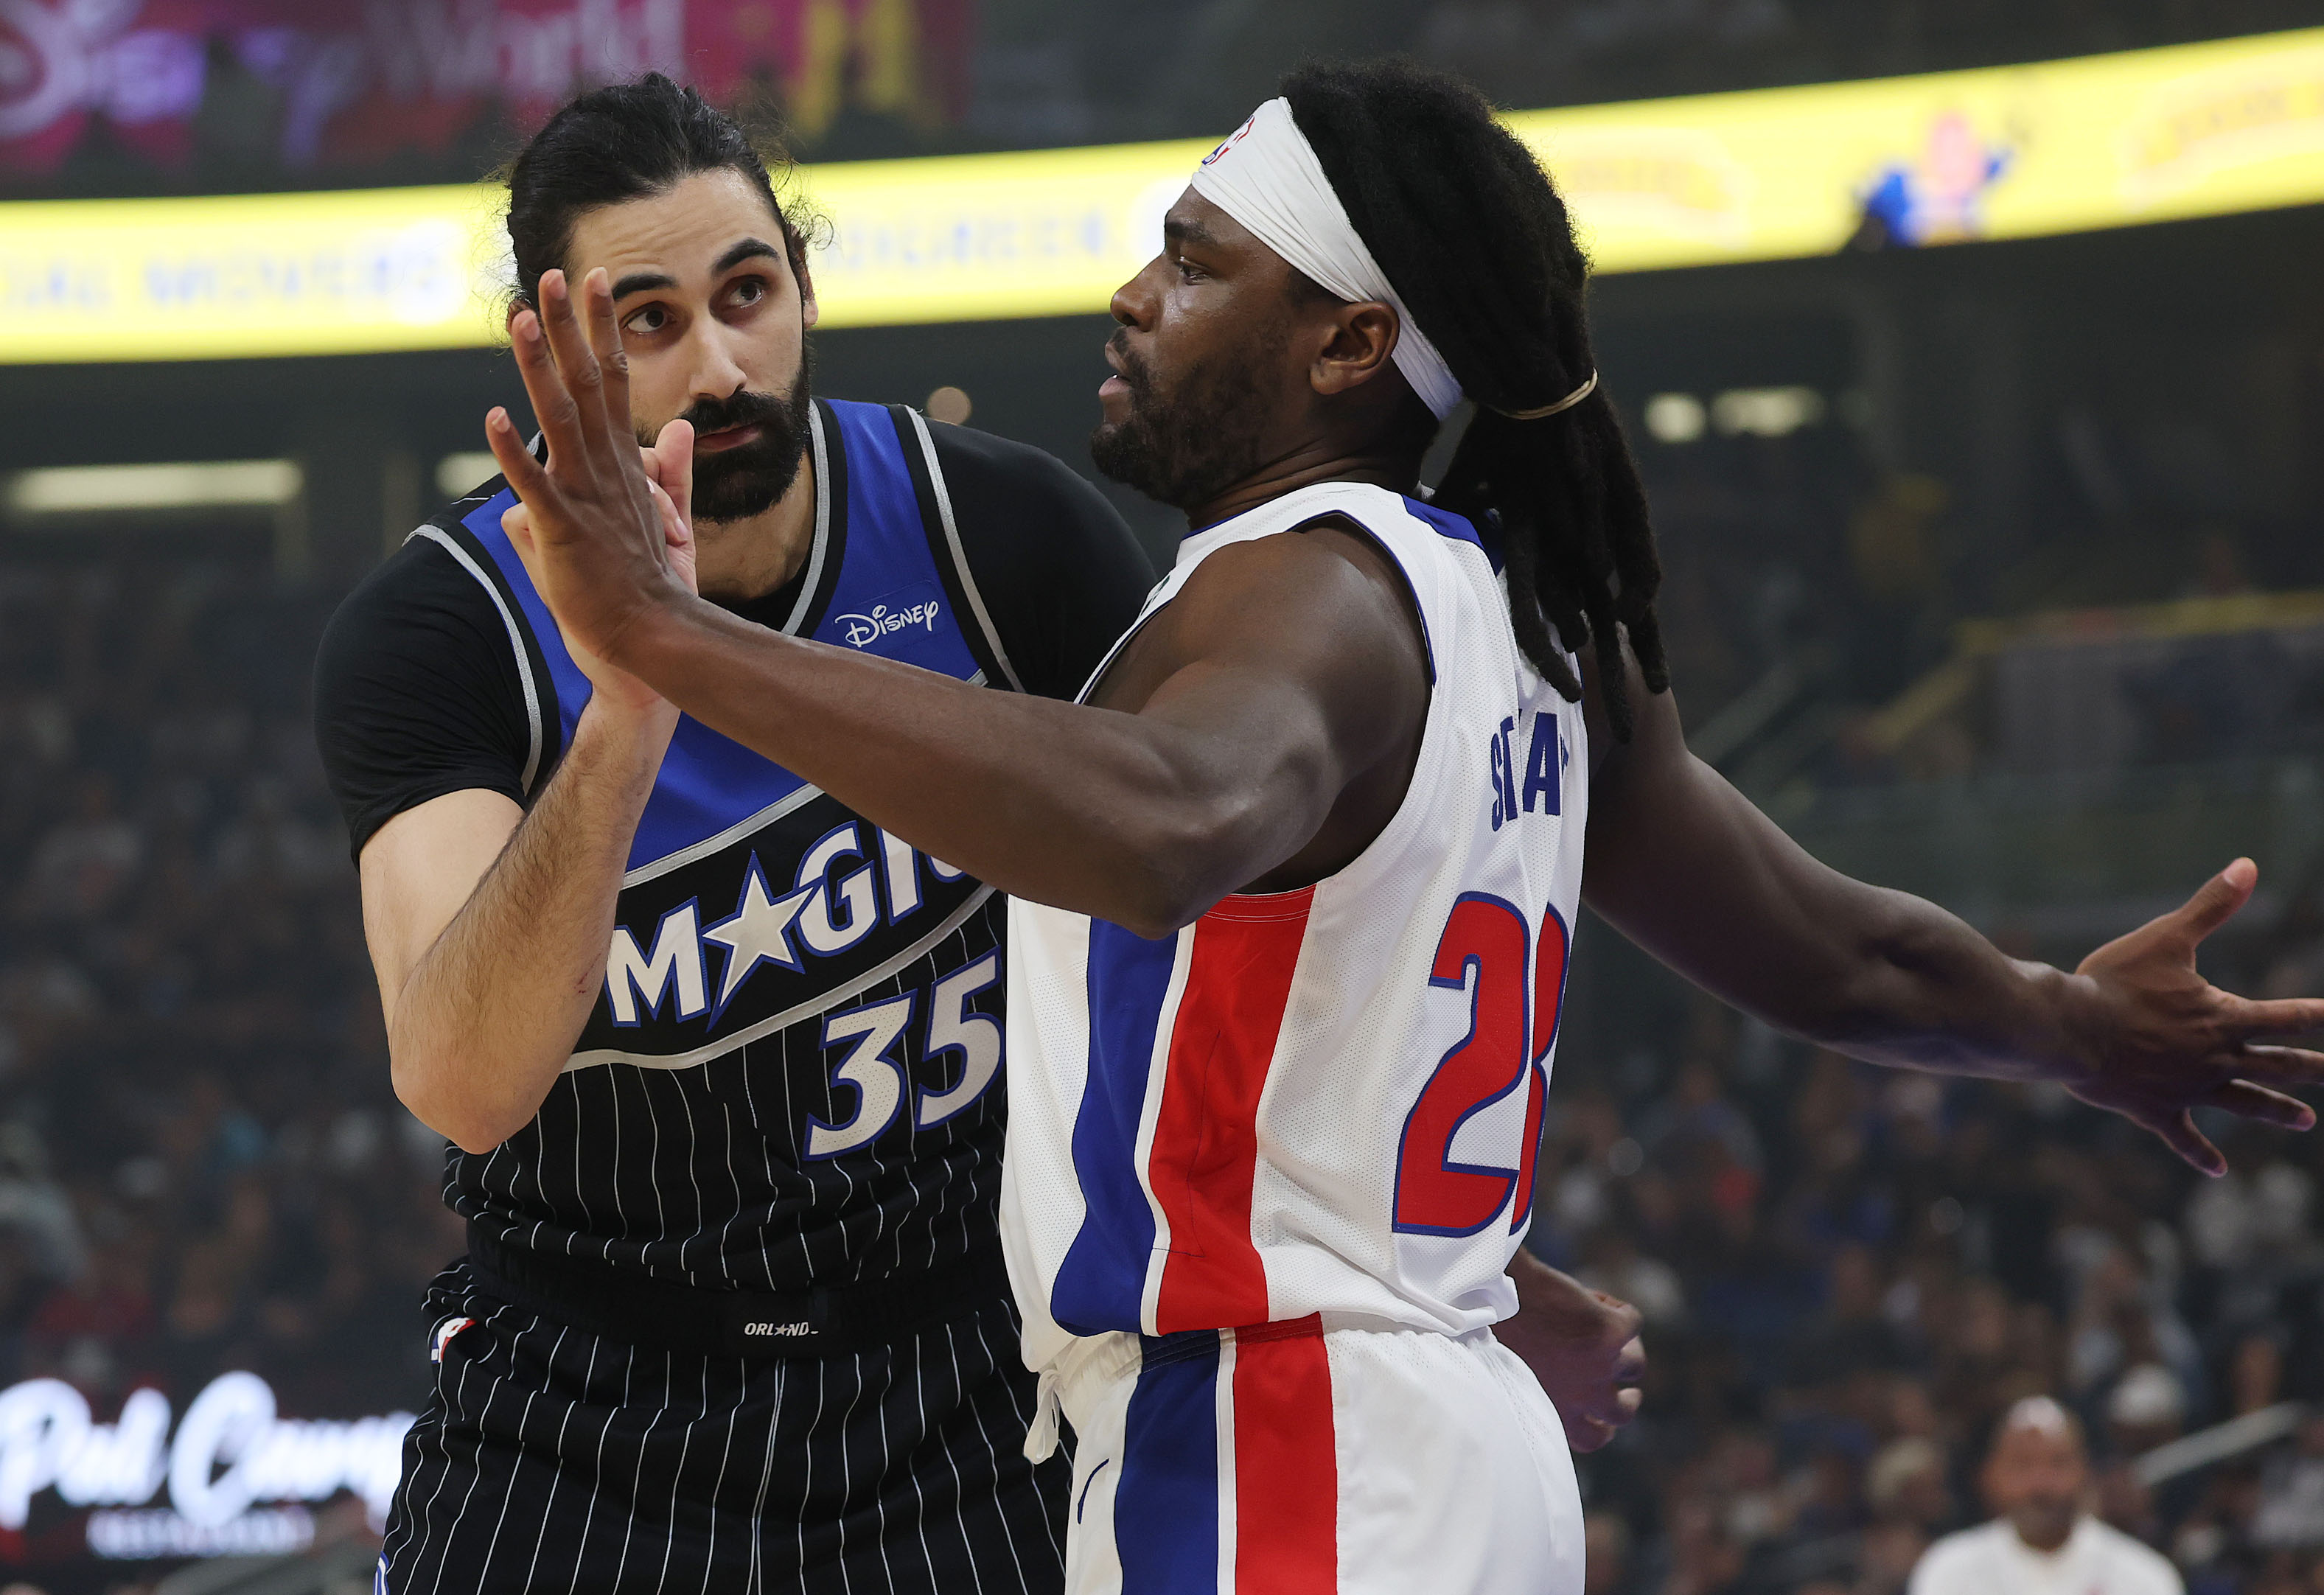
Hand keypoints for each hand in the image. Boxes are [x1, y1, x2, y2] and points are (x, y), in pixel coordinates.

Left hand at [484, 266, 691, 671]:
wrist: (654, 639)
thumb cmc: (651, 586)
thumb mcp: (668, 521)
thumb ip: (668, 472)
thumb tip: (671, 430)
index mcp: (623, 465)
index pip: (611, 383)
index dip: (599, 330)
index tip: (591, 283)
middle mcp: (606, 470)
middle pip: (587, 383)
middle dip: (571, 326)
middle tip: (555, 274)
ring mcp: (586, 497)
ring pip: (560, 418)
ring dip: (540, 367)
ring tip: (522, 320)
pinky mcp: (565, 530)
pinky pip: (534, 485)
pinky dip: (513, 452)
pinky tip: (492, 418)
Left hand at [1498, 1252, 1644, 1451]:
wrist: (1488, 1292)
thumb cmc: (1490, 1328)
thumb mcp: (1513, 1373)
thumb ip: (1538, 1388)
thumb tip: (1556, 1383)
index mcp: (1553, 1410)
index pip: (1590, 1440)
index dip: (1601, 1428)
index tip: (1603, 1419)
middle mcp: (1582, 1395)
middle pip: (1622, 1413)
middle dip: (1628, 1401)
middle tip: (1628, 1389)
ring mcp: (1600, 1365)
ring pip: (1635, 1365)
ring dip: (1627, 1350)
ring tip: (1610, 1334)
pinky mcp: (1610, 1332)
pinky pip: (1631, 1321)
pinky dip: (1618, 1309)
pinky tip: (1594, 1299)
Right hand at [2060, 857, 2323, 1174]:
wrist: (2073, 1029)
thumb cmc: (2115, 981)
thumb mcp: (2166, 938)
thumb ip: (2211, 907)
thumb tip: (2247, 866)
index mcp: (2223, 1017)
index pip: (2287, 1017)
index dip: (2319, 1017)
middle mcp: (2217, 1058)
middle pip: (2278, 1065)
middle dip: (2313, 1069)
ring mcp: (2190, 1088)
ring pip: (2244, 1103)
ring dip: (2277, 1111)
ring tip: (2306, 1121)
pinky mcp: (2158, 1110)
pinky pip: (2186, 1136)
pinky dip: (2202, 1154)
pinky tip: (2217, 1171)